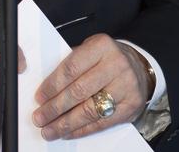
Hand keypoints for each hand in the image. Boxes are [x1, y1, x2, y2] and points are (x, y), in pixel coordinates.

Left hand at [31, 35, 151, 139]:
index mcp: (102, 46)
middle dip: (55, 108)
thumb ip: (72, 65)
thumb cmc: (107, 59)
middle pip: (79, 91)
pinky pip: (102, 122)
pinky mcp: (131, 106)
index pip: (71, 68)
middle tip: (39, 118)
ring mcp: (126, 86)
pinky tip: (68, 132)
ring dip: (66, 123)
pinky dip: (82, 130)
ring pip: (89, 110)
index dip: (52, 85)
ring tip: (49, 130)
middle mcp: (116, 65)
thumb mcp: (90, 50)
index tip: (39, 98)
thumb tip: (46, 91)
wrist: (139, 68)